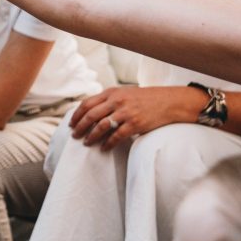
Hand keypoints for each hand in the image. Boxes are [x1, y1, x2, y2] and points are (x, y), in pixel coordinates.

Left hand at [69, 86, 202, 150]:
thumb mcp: (125, 93)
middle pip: (91, 115)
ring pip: (101, 126)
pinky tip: (104, 148)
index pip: (87, 103)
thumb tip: (92, 111)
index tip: (71, 123)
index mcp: (112, 92)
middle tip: (74, 135)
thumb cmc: (145, 98)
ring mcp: (126, 112)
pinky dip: (108, 143)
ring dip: (91, 136)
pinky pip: (117, 136)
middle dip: (80, 127)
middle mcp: (116, 101)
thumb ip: (109, 99)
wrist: (169, 102)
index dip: (77, 115)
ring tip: (86, 143)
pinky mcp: (135, 124)